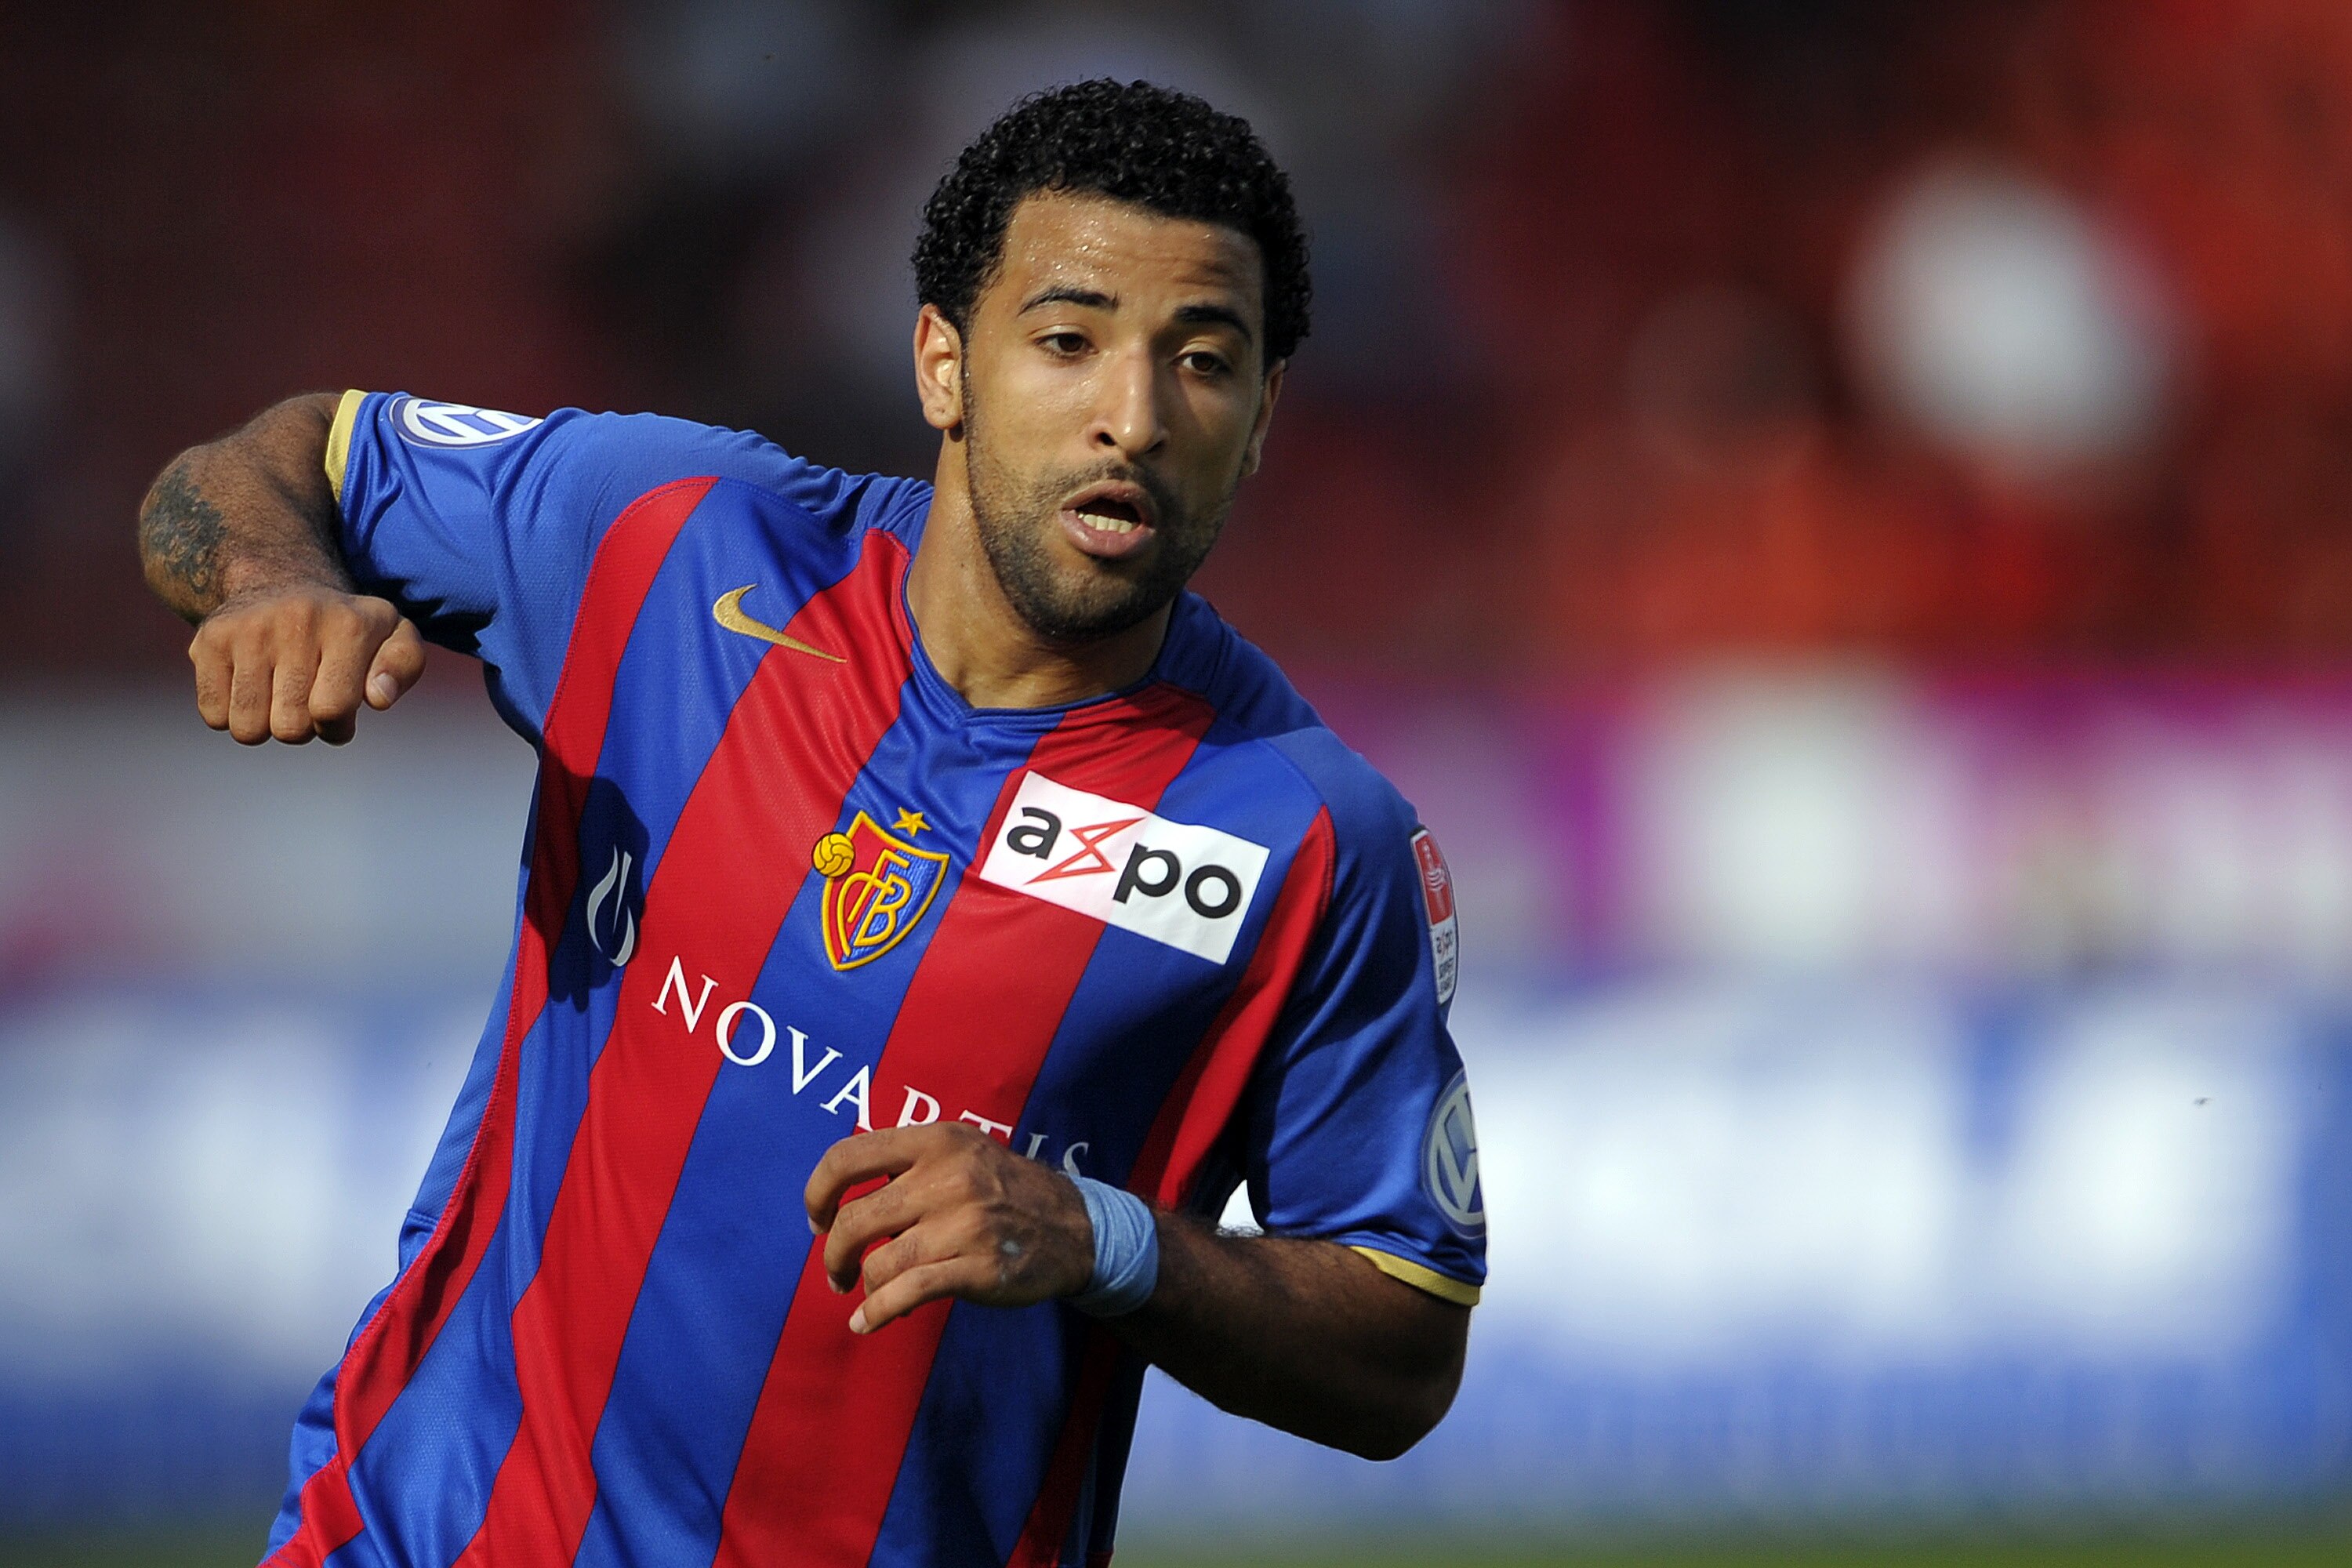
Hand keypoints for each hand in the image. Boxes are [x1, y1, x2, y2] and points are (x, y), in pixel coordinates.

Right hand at [189, 586, 424, 744]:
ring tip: (279, 693)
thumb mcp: (393, 636)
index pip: (333, 710)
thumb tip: (378, 698)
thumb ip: (403, 666)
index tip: (339, 710)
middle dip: (304, 727)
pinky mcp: (207, 640)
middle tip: (307, 698)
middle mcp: (295, 620)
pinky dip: (231, 715)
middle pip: (291, 727)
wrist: (281, 582)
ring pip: (248, 728)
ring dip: (266, 725)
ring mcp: (246, 629)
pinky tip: (250, 686)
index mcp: (348, 625)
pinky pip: (214, 715)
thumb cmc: (347, 628)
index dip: (336, 727)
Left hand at [804, 1123, 1097, 1333]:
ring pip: (880, 1263)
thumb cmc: (1002, 1191)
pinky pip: (906, 1294)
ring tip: (867, 1293)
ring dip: (862, 1287)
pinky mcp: (977, 1267)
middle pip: (855, 1220)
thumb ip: (905, 1165)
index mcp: (935, 1141)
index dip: (818, 1193)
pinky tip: (867, 1323)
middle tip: (837, 1271)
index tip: (817, 1220)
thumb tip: (839, 1203)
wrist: (1074, 1227)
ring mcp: (964, 1224)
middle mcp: (947, 1177)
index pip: (847, 1158)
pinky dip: (877, 1313)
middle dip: (833, 1254)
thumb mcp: (959, 1153)